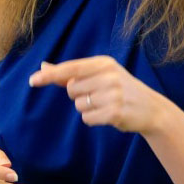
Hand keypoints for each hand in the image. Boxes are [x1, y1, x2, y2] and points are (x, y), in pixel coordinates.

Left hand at [29, 57, 167, 133]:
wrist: (151, 108)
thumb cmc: (120, 89)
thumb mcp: (100, 75)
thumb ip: (71, 72)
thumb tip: (43, 66)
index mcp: (104, 63)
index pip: (71, 68)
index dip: (50, 75)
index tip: (32, 80)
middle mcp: (109, 76)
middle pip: (71, 89)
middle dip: (78, 96)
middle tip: (99, 95)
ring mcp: (113, 94)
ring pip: (78, 105)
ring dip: (87, 109)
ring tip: (106, 105)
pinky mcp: (115, 112)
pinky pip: (87, 119)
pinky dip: (93, 119)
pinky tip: (108, 115)